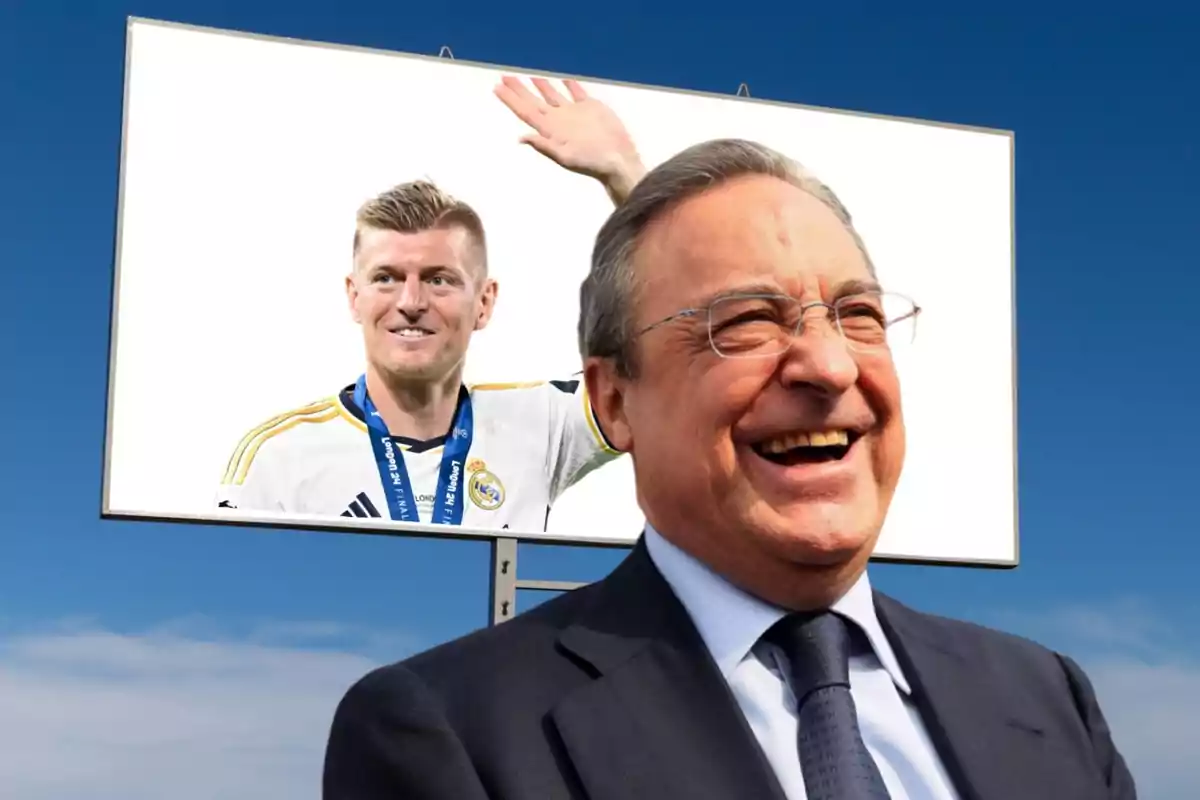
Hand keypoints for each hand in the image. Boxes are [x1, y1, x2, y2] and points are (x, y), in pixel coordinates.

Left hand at [494, 75, 645, 204]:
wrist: (617, 159)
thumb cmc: (592, 162)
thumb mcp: (565, 156)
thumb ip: (544, 145)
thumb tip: (522, 137)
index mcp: (550, 130)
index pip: (525, 111)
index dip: (511, 100)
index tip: (497, 88)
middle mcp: (559, 119)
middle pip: (534, 101)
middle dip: (519, 89)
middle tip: (505, 77)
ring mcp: (574, 113)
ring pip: (553, 95)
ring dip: (541, 84)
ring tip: (529, 74)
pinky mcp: (590, 107)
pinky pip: (576, 92)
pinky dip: (569, 84)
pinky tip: (562, 77)